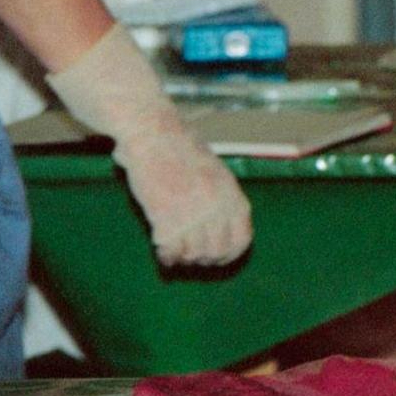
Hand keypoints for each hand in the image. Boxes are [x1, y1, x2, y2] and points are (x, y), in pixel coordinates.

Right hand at [116, 124, 252, 266]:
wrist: (154, 136)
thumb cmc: (182, 150)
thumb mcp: (215, 172)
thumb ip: (222, 198)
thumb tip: (224, 227)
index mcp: (232, 194)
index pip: (241, 239)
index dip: (231, 254)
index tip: (219, 259)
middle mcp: (217, 207)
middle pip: (217, 251)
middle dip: (205, 260)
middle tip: (194, 259)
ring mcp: (192, 214)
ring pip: (194, 254)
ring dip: (185, 259)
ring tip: (178, 255)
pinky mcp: (166, 219)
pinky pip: (171, 251)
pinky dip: (167, 257)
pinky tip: (164, 254)